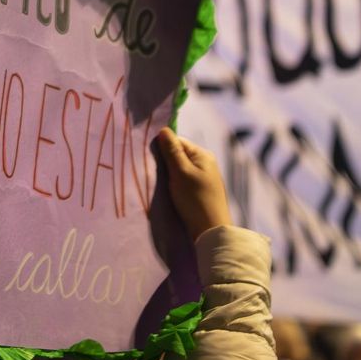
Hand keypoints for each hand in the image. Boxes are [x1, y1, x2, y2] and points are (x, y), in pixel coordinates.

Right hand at [157, 128, 230, 242]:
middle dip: (166, 161)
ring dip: (169, 174)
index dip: (163, 147)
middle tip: (154, 172)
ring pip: (180, 168)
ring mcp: (204, 177)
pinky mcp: (201, 190)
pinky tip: (170, 191)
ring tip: (162, 183)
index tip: (150, 159)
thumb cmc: (195, 199)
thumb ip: (172, 151)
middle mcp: (206, 163)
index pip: (178, 141)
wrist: (210, 230)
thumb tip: (163, 129)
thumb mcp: (181, 173)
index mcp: (203, 155)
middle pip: (179, 154)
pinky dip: (175, 183)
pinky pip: (184, 179)